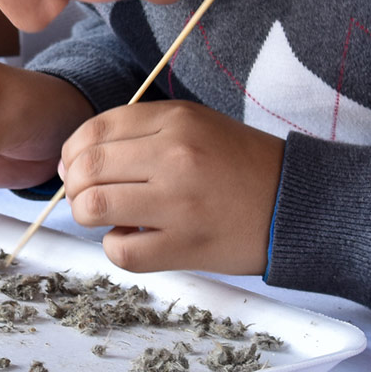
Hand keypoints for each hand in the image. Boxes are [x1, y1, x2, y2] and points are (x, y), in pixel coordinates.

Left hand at [60, 101, 284, 275]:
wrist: (298, 202)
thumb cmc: (238, 163)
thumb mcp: (194, 125)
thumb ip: (139, 133)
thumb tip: (77, 160)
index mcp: (175, 120)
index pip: (95, 130)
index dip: (72, 151)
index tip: (73, 166)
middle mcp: (175, 155)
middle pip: (88, 167)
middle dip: (73, 184)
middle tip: (82, 195)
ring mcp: (180, 202)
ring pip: (95, 206)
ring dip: (86, 214)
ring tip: (104, 216)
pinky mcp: (187, 245)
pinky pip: (123, 251)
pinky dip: (114, 247)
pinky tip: (131, 239)